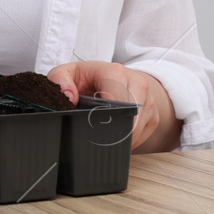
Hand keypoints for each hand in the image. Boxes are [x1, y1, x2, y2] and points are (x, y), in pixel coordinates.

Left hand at [47, 60, 172, 150]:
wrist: (113, 77)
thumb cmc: (87, 78)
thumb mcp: (66, 73)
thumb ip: (60, 80)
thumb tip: (69, 97)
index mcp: (115, 72)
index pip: (118, 98)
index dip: (106, 117)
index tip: (93, 128)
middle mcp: (137, 83)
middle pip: (130, 118)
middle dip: (111, 132)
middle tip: (94, 139)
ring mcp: (149, 100)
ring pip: (137, 130)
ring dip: (119, 138)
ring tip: (102, 136)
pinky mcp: (154, 115)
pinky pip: (143, 135)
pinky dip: (128, 141)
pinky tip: (115, 135)